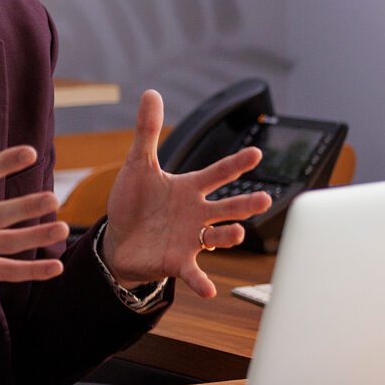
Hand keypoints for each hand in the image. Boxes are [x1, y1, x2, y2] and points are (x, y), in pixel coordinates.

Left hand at [101, 90, 272, 298]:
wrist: (118, 241)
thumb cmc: (134, 203)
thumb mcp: (138, 164)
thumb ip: (147, 131)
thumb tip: (151, 93)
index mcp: (190, 188)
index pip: (218, 173)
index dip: (236, 164)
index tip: (256, 153)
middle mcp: (197, 214)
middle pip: (227, 207)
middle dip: (246, 204)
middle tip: (265, 199)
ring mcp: (190, 239)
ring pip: (217, 237)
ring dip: (229, 236)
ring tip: (239, 233)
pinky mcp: (178, 262)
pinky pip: (194, 272)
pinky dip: (201, 281)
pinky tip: (209, 291)